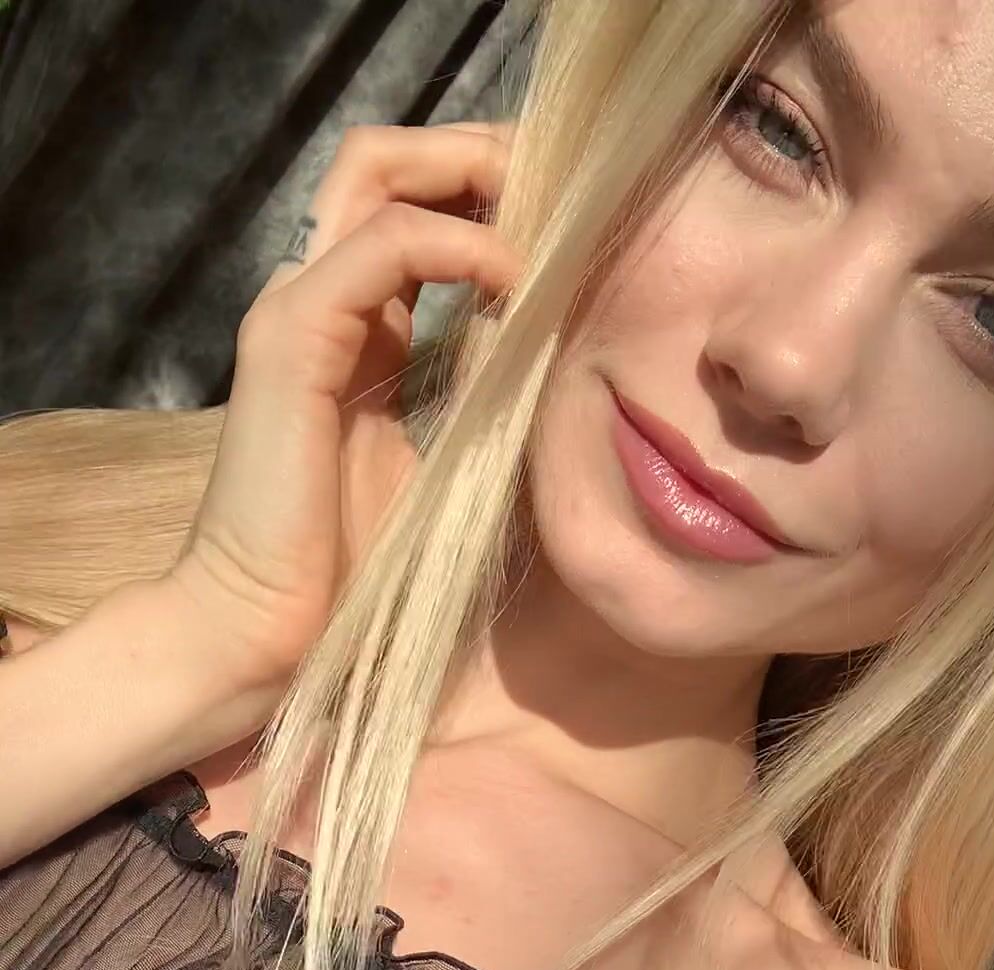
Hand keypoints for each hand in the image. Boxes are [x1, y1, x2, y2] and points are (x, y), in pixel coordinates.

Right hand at [168, 120, 521, 694]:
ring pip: (377, 170)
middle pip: (389, 161)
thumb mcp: (442, 463)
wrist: (263, 633)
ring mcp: (296, 310)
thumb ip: (478, 395)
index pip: (414, 206)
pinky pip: (385, 245)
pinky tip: (515, 280)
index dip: (488, 191)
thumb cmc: (349, 573)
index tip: (571, 213)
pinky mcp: (292, 339)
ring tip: (548, 211)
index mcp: (353, 328)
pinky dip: (460, 245)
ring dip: (473, 172)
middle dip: (481, 153)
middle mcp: (318, 300)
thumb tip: (552, 353)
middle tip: (564, 182)